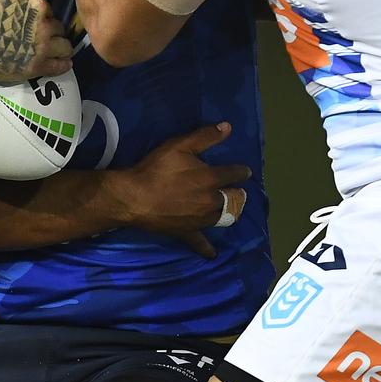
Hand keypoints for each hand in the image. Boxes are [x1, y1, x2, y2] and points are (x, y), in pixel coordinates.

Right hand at [0, 0, 71, 83]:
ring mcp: (42, 48)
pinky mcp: (38, 67)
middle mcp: (44, 26)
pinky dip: (64, 64)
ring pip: (66, 47)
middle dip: (55, 33)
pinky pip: (60, 66)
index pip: (50, 11)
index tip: (40, 24)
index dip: (44, 18)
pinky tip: (65, 63)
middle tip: (48, 38)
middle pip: (61, 29)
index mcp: (36, 6)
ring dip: (63, 48)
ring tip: (59, 52)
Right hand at [106, 123, 249, 258]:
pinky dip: (207, 248)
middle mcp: (211, 201)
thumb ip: (204, 137)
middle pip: (233, 199)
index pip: (234, 174)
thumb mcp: (179, 145)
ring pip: (222, 218)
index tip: (245, 171)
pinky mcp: (187, 233)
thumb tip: (228, 127)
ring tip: (228, 209)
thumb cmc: (157, 169)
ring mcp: (200, 220)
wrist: (135, 197)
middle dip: (238, 194)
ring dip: (228, 213)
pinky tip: (212, 254)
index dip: (241, 172)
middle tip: (239, 192)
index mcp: (211, 179)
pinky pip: (200, 243)